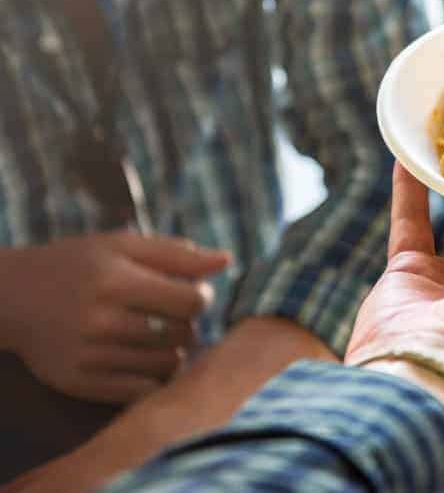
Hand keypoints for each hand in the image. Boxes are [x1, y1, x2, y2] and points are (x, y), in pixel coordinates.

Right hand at [0, 232, 229, 403]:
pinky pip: (141, 393)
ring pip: (167, 366)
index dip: (201, 297)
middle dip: (187, 325)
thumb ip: (177, 254)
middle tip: (171, 316)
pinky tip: (141, 358)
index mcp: (115, 281)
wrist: (11, 298)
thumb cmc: (78, 264)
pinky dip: (151, 378)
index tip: (190, 293)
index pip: (192, 302)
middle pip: (183, 336)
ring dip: (172, 351)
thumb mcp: (123, 246)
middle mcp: (101, 321)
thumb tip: (226, 260)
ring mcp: (88, 357)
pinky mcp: (79, 384)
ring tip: (155, 335)